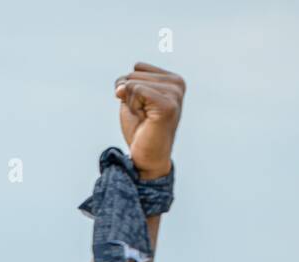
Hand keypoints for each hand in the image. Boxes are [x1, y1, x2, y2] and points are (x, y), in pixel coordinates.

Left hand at [114, 62, 185, 179]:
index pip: (137, 68)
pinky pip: (136, 90)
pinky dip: (133, 106)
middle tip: (143, 115)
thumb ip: (126, 84)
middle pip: (133, 74)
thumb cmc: (140, 129)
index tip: (142, 107)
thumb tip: (121, 86)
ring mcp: (175, 94)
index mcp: (172, 80)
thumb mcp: (131, 99)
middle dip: (129, 96)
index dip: (130, 88)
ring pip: (133, 82)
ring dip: (131, 104)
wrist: (147, 157)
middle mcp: (177, 84)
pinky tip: (144, 119)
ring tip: (145, 118)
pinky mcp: (168, 105)